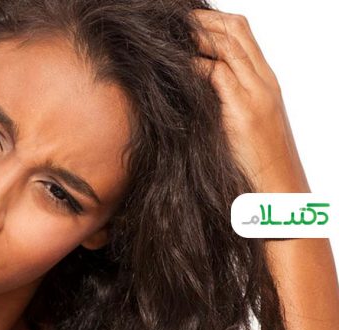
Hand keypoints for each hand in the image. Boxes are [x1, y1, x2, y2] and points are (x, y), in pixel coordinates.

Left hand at [189, 9, 309, 192]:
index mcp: (263, 81)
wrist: (279, 188)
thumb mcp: (239, 121)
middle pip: (236, 31)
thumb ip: (223, 99)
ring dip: (197, 36)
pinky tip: (176, 67)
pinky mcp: (243, 110)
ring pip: (228, 46)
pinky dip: (195, 66)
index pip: (241, 33)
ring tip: (171, 36)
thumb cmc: (254, 160)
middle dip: (202, 21)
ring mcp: (255, 93)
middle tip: (173, 22)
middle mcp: (262, 81)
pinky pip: (218, 75)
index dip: (212, 21)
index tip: (185, 22)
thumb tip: (190, 88)